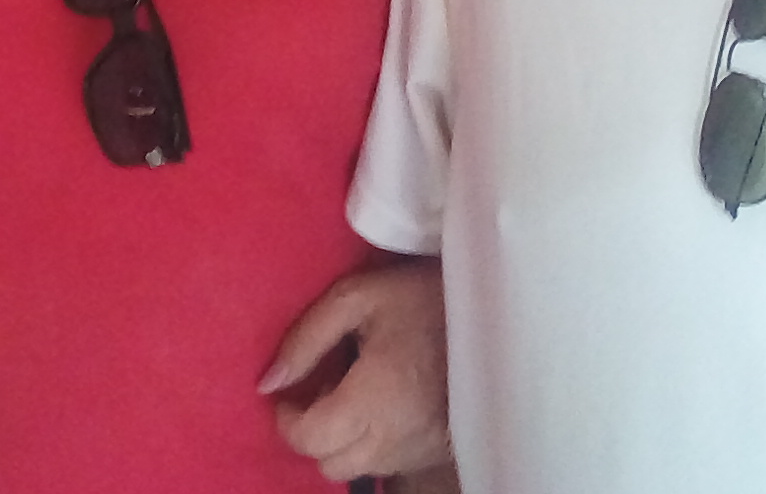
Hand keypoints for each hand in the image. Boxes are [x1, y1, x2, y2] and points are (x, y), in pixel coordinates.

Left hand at [260, 258, 449, 480]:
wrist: (497, 312)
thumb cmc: (422, 298)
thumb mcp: (357, 297)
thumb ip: (306, 338)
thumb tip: (269, 382)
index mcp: (371, 400)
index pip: (309, 439)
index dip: (286, 420)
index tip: (288, 393)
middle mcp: (393, 438)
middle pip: (329, 464)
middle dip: (313, 433)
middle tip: (321, 391)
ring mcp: (419, 450)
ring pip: (359, 468)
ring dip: (344, 441)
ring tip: (355, 395)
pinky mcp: (438, 451)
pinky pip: (390, 464)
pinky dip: (375, 443)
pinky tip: (385, 404)